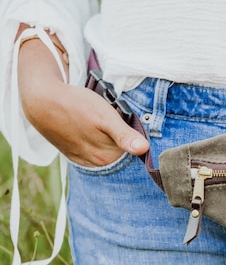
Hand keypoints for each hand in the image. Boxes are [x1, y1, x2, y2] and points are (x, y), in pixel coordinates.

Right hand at [18, 35, 148, 166]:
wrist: (42, 101)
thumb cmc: (76, 106)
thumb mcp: (106, 117)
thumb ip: (125, 135)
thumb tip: (144, 149)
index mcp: (107, 157)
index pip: (134, 153)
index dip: (136, 138)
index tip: (133, 126)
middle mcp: (96, 163)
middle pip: (122, 153)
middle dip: (124, 140)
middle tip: (115, 121)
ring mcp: (84, 159)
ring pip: (109, 152)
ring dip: (111, 141)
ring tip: (102, 124)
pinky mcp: (75, 154)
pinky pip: (95, 150)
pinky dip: (99, 142)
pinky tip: (94, 129)